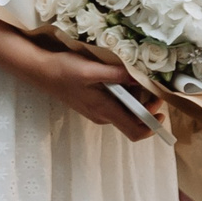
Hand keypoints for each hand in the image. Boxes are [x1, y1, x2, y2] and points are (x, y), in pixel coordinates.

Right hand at [22, 45, 158, 141]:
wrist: (40, 71)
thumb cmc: (63, 70)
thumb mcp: (91, 69)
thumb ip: (116, 75)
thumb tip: (139, 79)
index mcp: (104, 110)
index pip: (135, 131)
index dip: (151, 125)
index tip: (161, 111)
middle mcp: (102, 116)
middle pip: (133, 121)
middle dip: (146, 107)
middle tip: (151, 86)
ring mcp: (97, 111)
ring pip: (124, 112)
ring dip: (135, 99)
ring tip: (135, 78)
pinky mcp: (93, 104)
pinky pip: (115, 105)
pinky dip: (124, 96)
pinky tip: (120, 79)